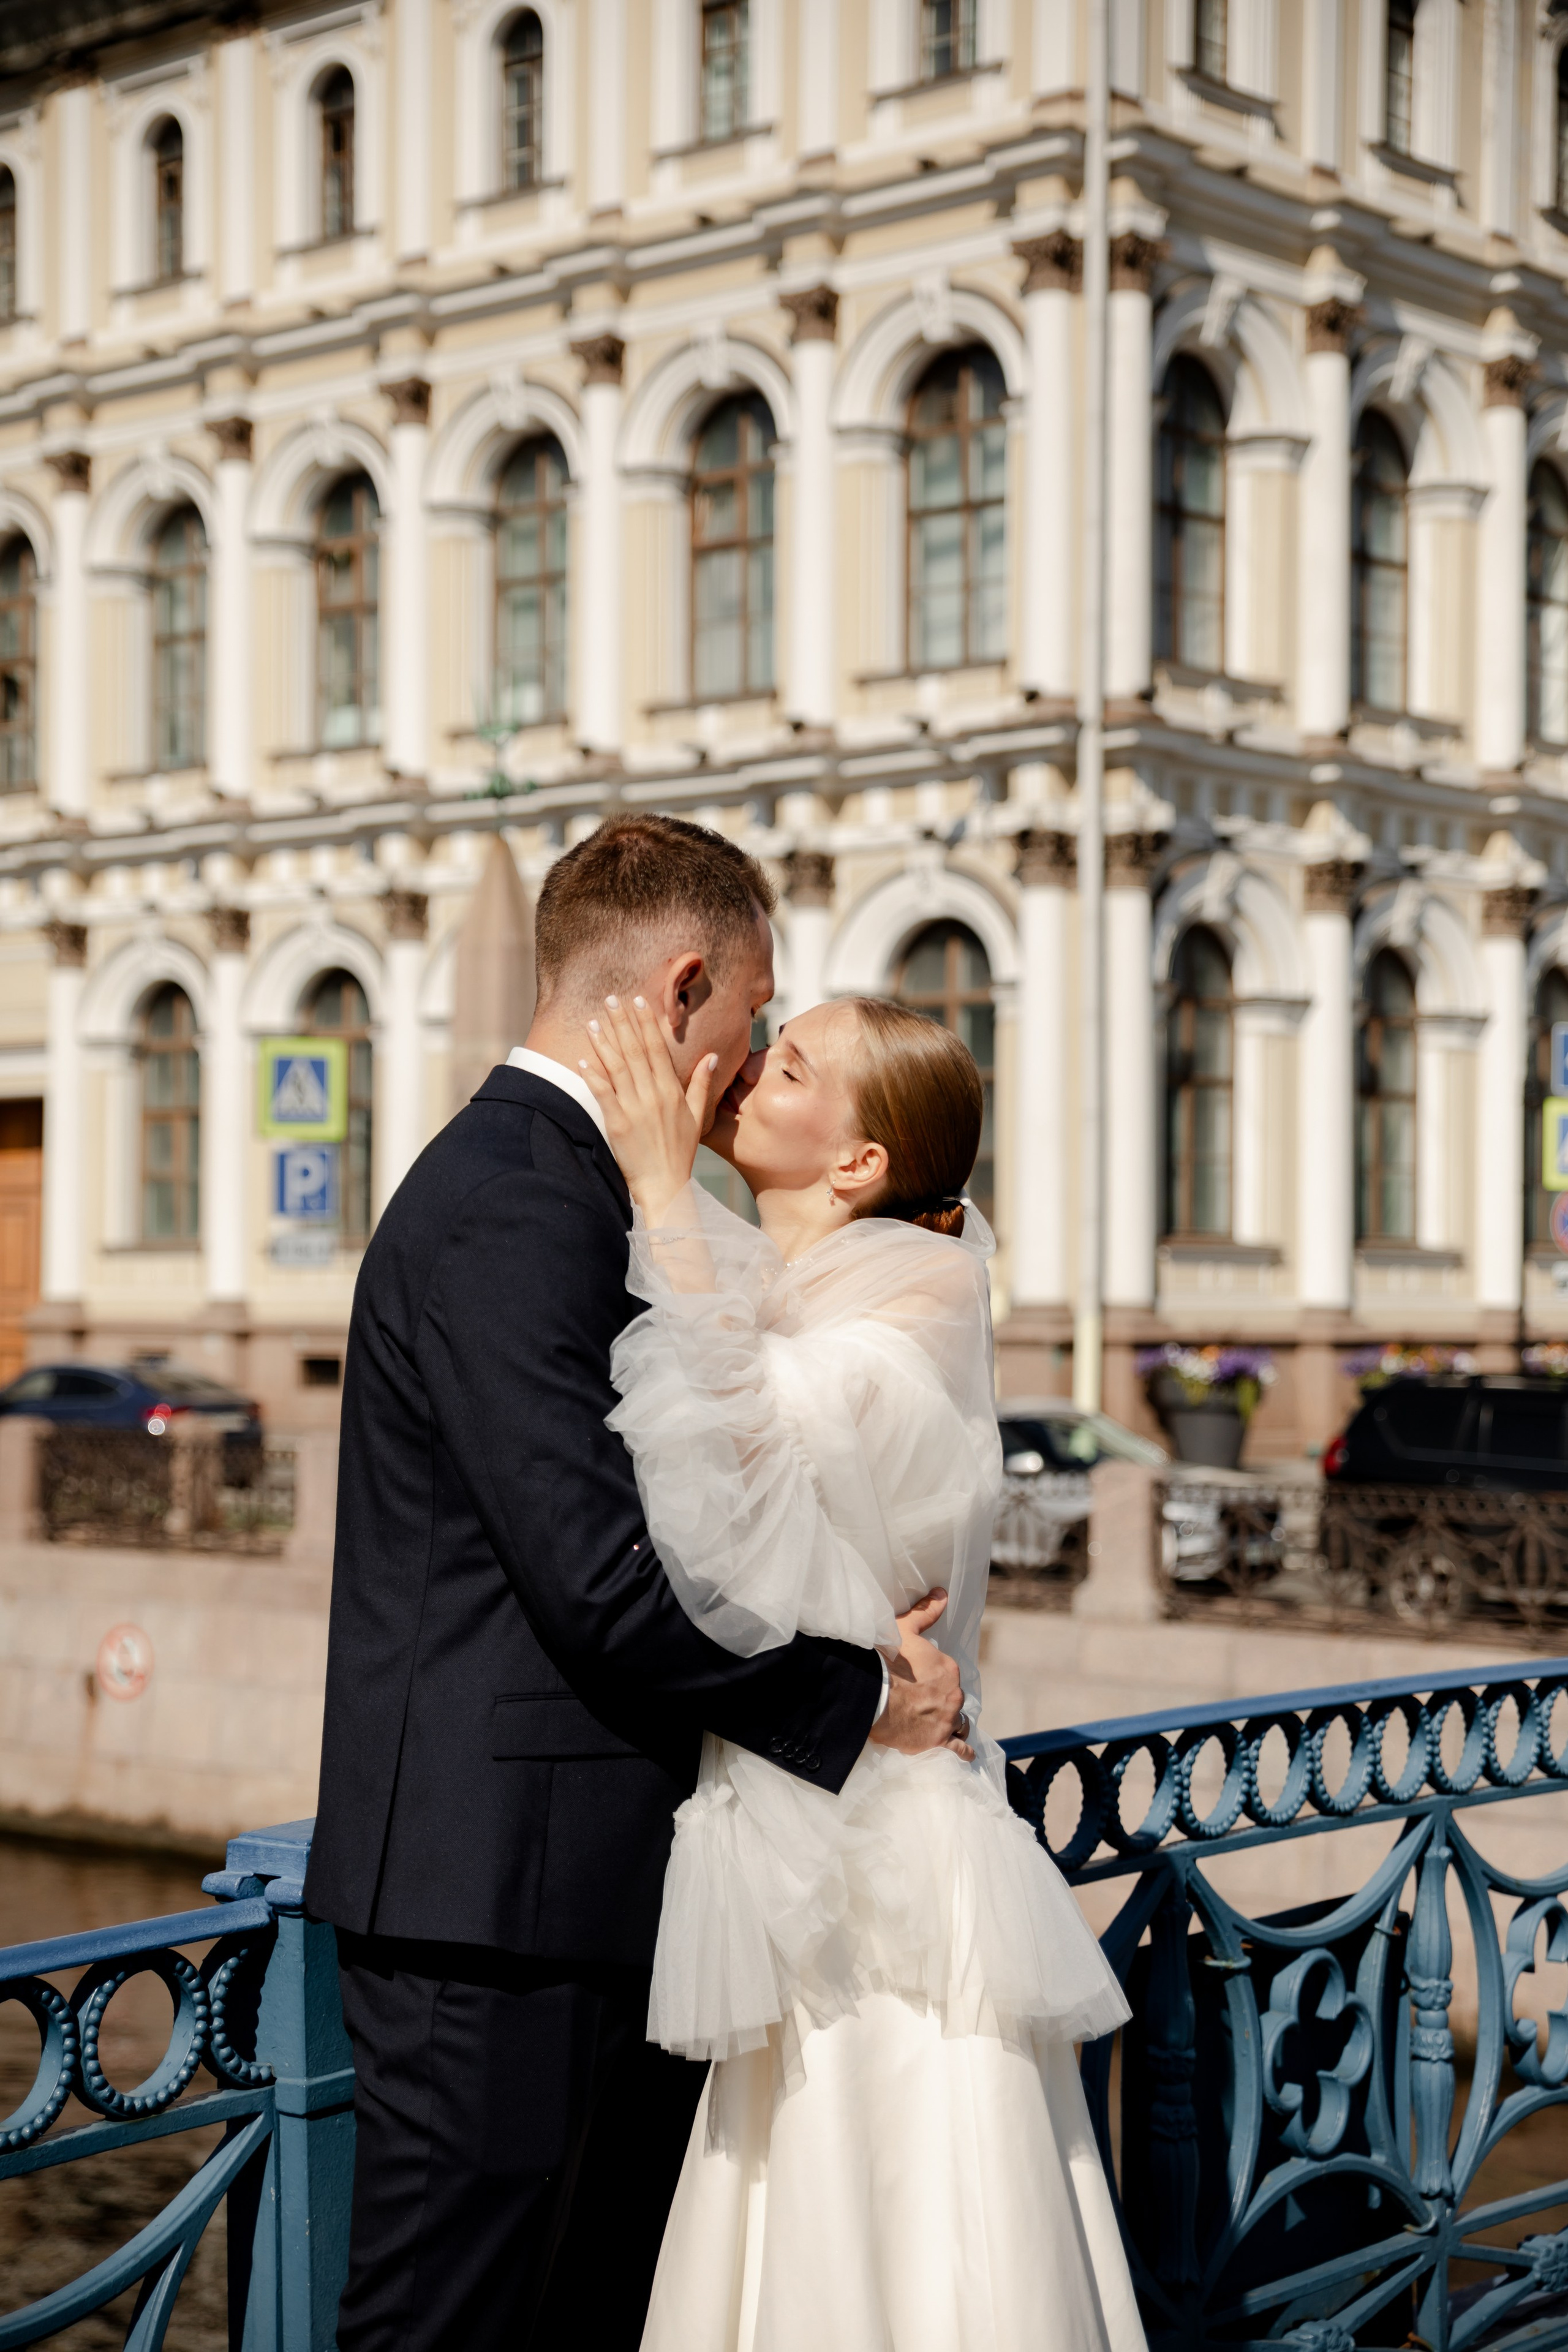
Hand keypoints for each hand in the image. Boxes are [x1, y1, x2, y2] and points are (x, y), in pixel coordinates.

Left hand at [579, 993, 718, 1224]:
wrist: (666, 1186)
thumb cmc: (680, 1153)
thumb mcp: (697, 1117)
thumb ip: (701, 1084)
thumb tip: (711, 1057)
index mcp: (672, 1091)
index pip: (658, 1049)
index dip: (647, 1023)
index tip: (638, 1001)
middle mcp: (654, 1095)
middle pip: (635, 1051)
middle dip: (622, 1022)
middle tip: (611, 999)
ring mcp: (635, 1109)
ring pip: (617, 1067)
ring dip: (604, 1042)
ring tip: (593, 1021)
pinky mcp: (618, 1124)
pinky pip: (603, 1094)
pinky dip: (592, 1075)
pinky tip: (582, 1059)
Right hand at [869, 1588, 972, 1761]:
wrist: (872, 1693)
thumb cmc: (887, 1659)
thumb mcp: (905, 1628)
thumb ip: (926, 1611)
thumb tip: (942, 1593)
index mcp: (948, 1669)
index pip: (948, 1676)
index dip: (934, 1679)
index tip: (920, 1682)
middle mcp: (954, 1695)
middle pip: (953, 1699)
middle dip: (942, 1701)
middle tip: (921, 1703)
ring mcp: (947, 1719)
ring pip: (958, 1722)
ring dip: (952, 1723)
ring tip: (940, 1724)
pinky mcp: (937, 1741)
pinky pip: (959, 1749)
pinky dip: (962, 1750)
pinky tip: (964, 1752)